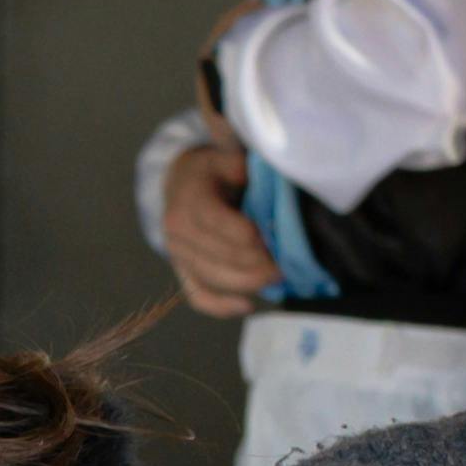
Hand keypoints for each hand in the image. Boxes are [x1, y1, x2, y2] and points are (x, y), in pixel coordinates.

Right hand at [157, 140, 279, 316]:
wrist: (179, 184)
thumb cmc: (211, 171)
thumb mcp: (224, 158)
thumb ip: (240, 167)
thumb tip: (262, 185)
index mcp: (190, 201)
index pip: (222, 226)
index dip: (254, 237)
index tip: (279, 239)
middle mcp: (178, 232)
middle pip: (223, 257)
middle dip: (259, 263)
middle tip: (288, 264)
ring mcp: (177, 255)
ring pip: (214, 279)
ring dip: (250, 283)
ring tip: (278, 278)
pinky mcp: (181, 271)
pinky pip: (198, 296)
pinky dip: (221, 307)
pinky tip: (247, 306)